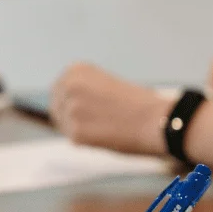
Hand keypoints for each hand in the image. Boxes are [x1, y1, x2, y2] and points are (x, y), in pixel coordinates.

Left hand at [51, 63, 169, 155]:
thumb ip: (84, 91)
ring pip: (63, 125)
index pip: (59, 89)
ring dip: (78, 128)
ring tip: (105, 127)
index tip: (86, 109)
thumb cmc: (139, 103)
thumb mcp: (106, 84)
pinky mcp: (76, 133)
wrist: (156, 119)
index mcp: (77, 70)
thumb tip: (65, 108)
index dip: (70, 101)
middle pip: (56, 107)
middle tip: (93, 123)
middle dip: (69, 116)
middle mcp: (69, 86)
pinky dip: (87, 141)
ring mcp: (71, 110)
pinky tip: (105, 136)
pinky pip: (74, 139)